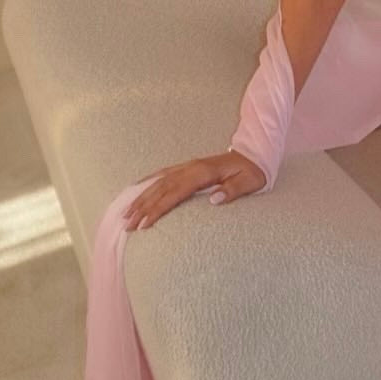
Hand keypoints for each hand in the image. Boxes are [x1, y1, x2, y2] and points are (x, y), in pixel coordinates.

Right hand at [122, 149, 266, 231]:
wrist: (254, 154)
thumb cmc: (252, 172)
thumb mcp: (249, 182)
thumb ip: (233, 190)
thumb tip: (214, 200)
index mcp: (204, 172)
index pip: (175, 192)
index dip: (158, 208)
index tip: (144, 224)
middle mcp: (191, 167)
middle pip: (161, 188)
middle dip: (142, 207)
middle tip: (127, 225)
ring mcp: (187, 166)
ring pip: (158, 182)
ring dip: (141, 198)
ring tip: (126, 214)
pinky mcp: (187, 168)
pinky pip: (162, 175)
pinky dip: (148, 183)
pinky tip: (137, 191)